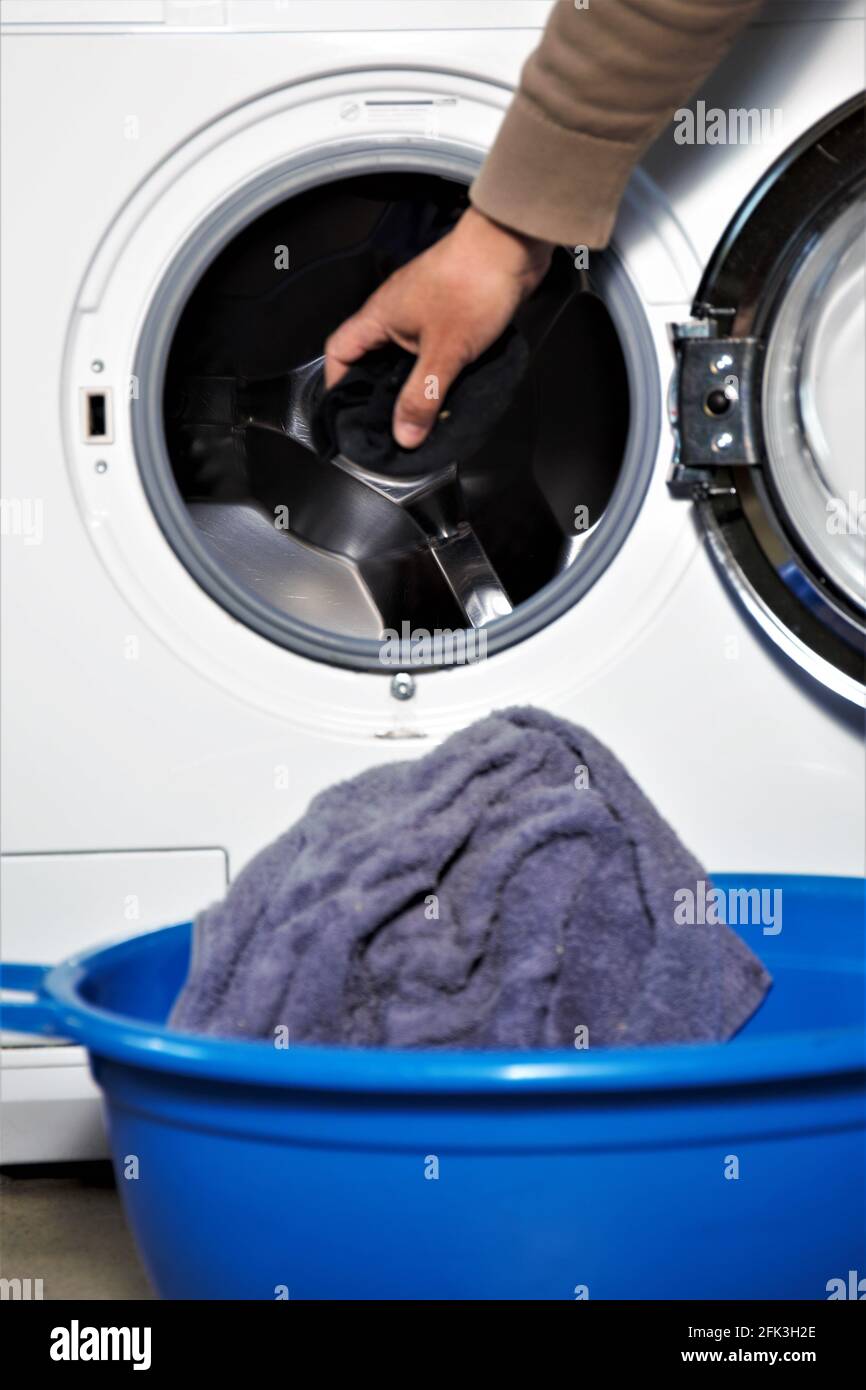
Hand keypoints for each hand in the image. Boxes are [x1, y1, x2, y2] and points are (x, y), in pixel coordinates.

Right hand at [324, 207, 553, 448]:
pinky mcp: (450, 312)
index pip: (339, 351)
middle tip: (388, 425)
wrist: (512, 245)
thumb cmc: (471, 283)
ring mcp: (423, 311)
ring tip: (420, 414)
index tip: (347, 413)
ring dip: (412, 383)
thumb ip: (422, 397)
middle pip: (372, 359)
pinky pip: (433, 349)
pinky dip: (436, 371)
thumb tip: (404, 435)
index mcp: (379, 316)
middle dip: (379, 393)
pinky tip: (448, 390)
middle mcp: (396, 313)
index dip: (337, 383)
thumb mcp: (443, 352)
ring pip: (405, 356)